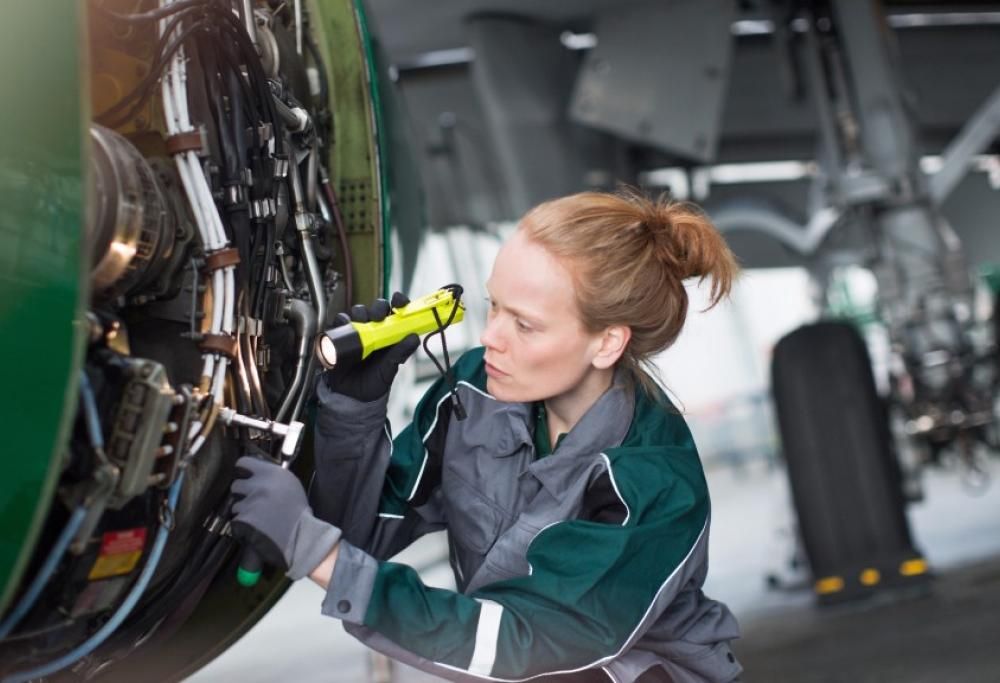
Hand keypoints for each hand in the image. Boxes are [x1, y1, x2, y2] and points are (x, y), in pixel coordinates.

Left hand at [230, 456, 340, 579]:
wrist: (300, 535)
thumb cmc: (298, 510)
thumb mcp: (290, 484)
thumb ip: (272, 476)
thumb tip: (255, 473)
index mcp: (271, 473)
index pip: (244, 462)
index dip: (242, 469)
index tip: (243, 474)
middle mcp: (258, 484)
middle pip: (236, 485)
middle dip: (242, 493)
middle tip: (252, 501)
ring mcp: (249, 502)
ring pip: (235, 504)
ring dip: (243, 510)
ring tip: (257, 517)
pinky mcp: (243, 519)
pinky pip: (236, 519)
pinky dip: (243, 524)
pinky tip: (255, 527)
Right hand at [323, 292, 419, 401]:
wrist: (352, 397)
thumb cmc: (374, 381)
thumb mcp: (390, 368)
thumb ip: (401, 353)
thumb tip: (415, 337)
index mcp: (390, 333)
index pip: (397, 311)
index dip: (399, 302)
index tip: (399, 300)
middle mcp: (374, 328)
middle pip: (377, 307)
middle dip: (378, 308)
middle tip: (379, 317)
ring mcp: (357, 330)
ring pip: (358, 311)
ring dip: (360, 313)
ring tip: (362, 325)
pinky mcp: (340, 335)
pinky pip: (340, 321)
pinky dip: (342, 320)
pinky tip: (346, 325)